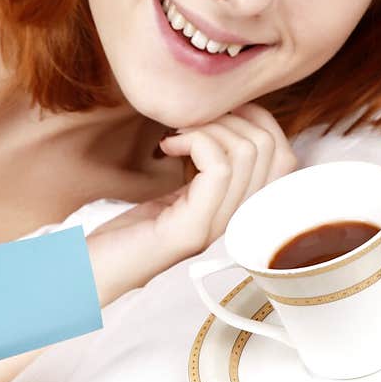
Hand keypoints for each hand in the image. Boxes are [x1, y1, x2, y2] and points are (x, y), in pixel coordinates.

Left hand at [87, 102, 298, 302]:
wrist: (95, 272)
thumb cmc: (129, 229)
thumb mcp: (178, 190)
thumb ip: (205, 165)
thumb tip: (222, 116)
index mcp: (237, 209)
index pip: (285, 158)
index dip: (261, 120)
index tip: (222, 109)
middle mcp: (235, 221)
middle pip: (271, 149)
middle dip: (234, 117)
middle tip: (194, 120)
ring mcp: (215, 228)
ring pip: (247, 153)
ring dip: (211, 127)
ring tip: (178, 134)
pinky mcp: (190, 230)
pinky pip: (217, 168)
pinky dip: (195, 141)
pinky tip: (168, 147)